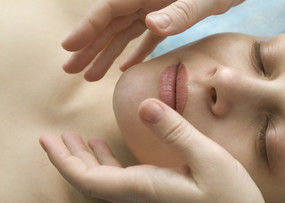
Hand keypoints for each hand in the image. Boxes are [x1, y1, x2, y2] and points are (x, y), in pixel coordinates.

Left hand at [39, 99, 284, 202]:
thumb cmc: (230, 202)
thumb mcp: (209, 159)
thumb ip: (175, 132)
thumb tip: (143, 104)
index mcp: (144, 188)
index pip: (87, 179)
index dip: (63, 160)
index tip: (46, 141)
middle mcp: (139, 198)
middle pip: (90, 181)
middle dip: (69, 158)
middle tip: (54, 137)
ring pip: (105, 183)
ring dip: (88, 161)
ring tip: (77, 141)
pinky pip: (122, 185)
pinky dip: (110, 167)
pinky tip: (112, 156)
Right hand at [62, 0, 244, 80]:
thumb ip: (180, 11)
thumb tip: (150, 24)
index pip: (108, 9)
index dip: (87, 28)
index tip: (69, 48)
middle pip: (109, 24)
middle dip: (89, 47)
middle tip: (70, 70)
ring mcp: (155, 9)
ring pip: (123, 34)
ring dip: (106, 55)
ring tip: (90, 76)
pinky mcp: (167, 18)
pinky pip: (145, 39)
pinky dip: (135, 54)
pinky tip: (125, 69)